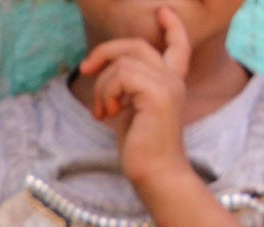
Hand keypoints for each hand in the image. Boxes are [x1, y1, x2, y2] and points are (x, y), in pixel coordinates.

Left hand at [80, 6, 190, 188]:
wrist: (155, 173)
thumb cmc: (141, 148)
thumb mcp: (130, 111)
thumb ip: (125, 88)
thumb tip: (105, 71)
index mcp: (171, 82)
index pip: (178, 45)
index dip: (171, 27)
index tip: (162, 10)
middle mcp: (173, 79)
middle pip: (136, 46)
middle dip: (106, 52)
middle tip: (85, 68)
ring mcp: (168, 84)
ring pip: (123, 62)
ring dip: (101, 86)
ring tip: (102, 111)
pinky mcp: (157, 93)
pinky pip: (121, 75)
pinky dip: (106, 92)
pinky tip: (107, 113)